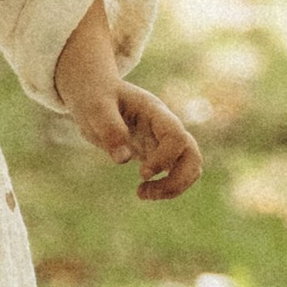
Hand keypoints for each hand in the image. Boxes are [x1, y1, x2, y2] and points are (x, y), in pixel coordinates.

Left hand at [53, 9, 203, 198]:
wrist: (95, 91)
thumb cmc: (95, 95)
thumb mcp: (95, 107)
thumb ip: (109, 129)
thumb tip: (123, 160)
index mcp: (154, 111)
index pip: (176, 135)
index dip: (165, 158)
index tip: (141, 174)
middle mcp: (165, 126)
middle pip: (192, 154)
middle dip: (177, 180)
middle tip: (144, 192)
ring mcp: (163, 140)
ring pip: (190, 166)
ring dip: (174, 187)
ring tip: (142, 194)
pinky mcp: (157, 152)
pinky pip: (175, 172)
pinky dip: (166, 187)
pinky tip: (143, 192)